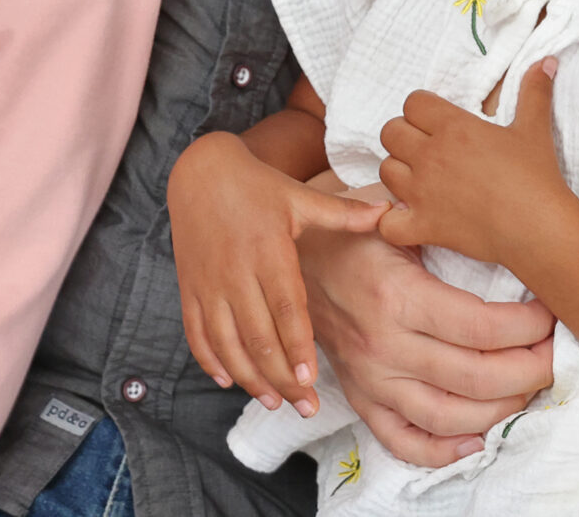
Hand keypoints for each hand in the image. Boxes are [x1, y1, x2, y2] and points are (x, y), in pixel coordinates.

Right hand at [167, 131, 382, 415]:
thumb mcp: (300, 196)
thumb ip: (342, 214)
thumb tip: (388, 213)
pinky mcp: (189, 288)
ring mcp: (208, 283)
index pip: (285, 309)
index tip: (311, 378)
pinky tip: (229, 381)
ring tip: (273, 402)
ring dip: (248, 377)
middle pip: (258, 337)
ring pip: (226, 343)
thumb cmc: (258, 186)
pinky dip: (211, 361)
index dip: (297, 346)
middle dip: (281, 377)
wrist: (200, 172)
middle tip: (305, 406)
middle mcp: (236, 272)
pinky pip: (196, 334)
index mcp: (268, 251)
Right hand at [299, 220, 555, 467]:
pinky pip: (402, 441)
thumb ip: (443, 222)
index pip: (480, 327)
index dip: (529, 326)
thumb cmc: (352, 228)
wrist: (291, 257)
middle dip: (530, 370)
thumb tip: (507, 233)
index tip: (551, 313)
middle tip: (556, 352)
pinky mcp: (361, 398)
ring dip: (502, 409)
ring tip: (530, 386)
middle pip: (475, 377)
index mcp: (396, 295)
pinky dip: (443, 451)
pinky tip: (478, 438)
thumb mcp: (394, 212)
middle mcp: (383, 345)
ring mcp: (370, 379)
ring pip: (448, 416)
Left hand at [376, 58, 574, 266]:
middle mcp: (431, 156)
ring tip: (420, 178)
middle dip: (404, 136)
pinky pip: (387, 223)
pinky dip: (392, 220)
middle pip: (390, 132)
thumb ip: (534, 91)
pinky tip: (410, 216)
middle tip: (426, 147)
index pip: (412, 102)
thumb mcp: (534, 128)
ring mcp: (423, 193)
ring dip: (399, 172)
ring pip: (384, 170)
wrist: (538, 228)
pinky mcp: (424, 226)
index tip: (436, 121)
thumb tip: (546, 61)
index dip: (421, 109)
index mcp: (454, 127)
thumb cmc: (536, 177)